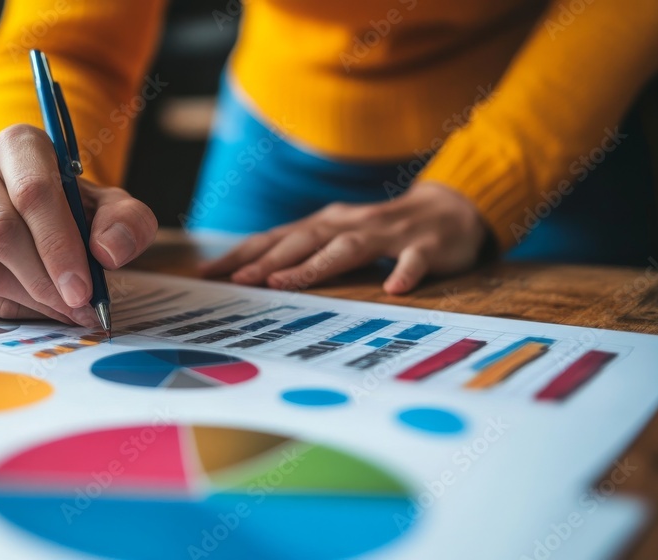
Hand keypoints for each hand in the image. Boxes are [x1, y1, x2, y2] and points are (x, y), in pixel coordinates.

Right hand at [0, 124, 157, 325]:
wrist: (48, 212)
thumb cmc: (80, 206)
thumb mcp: (116, 205)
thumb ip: (127, 222)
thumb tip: (107, 252)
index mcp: (18, 146)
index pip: (32, 193)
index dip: (58, 245)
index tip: (83, 286)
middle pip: (1, 233)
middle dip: (46, 280)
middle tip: (80, 306)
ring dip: (32, 298)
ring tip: (69, 309)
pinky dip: (16, 307)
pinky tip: (46, 307)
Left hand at [200, 182, 487, 293]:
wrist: (449, 210)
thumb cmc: (382, 232)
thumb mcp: (339, 238)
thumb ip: (303, 253)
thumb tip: (252, 274)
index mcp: (326, 224)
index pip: (276, 238)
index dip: (242, 253)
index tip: (207, 272)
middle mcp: (349, 223)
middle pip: (303, 240)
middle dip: (268, 259)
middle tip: (238, 279)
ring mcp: (387, 233)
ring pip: (347, 247)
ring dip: (315, 265)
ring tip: (285, 283)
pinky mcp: (425, 246)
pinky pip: (413, 260)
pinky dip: (404, 272)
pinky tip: (394, 288)